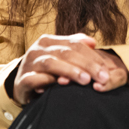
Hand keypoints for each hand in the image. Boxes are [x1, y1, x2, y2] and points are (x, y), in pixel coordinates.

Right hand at [11, 33, 128, 104]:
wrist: (21, 85)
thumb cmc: (46, 71)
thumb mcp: (60, 56)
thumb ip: (75, 46)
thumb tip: (93, 42)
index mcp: (49, 41)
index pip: (75, 45)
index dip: (92, 57)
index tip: (106, 70)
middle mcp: (38, 49)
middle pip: (66, 53)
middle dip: (87, 65)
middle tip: (102, 77)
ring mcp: (28, 64)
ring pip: (51, 63)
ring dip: (70, 71)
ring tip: (85, 80)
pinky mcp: (21, 80)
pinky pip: (35, 79)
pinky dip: (47, 82)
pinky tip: (59, 87)